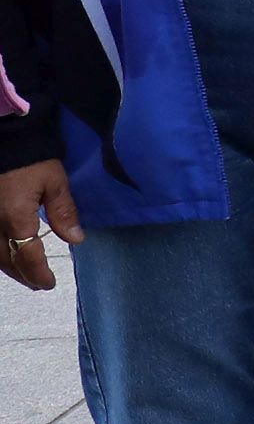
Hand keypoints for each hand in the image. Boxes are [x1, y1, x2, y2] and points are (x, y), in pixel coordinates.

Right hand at [0, 161, 74, 291]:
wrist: (4, 140)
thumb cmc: (31, 159)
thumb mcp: (55, 182)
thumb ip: (64, 212)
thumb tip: (76, 240)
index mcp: (16, 220)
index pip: (27, 257)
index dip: (38, 273)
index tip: (49, 284)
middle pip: (6, 261)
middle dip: (23, 275)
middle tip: (39, 283)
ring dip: (8, 267)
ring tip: (25, 274)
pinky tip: (6, 254)